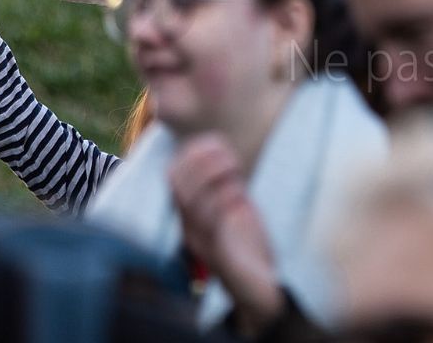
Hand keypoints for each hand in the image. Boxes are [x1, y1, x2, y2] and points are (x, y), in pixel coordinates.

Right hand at [169, 134, 284, 332]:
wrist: (258, 290)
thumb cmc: (248, 246)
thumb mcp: (235, 210)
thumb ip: (225, 186)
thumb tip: (223, 153)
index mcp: (191, 216)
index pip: (174, 176)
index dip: (192, 153)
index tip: (217, 142)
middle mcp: (191, 228)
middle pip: (179, 184)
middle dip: (202, 161)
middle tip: (229, 157)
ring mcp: (204, 241)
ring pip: (193, 200)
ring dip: (215, 176)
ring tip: (235, 171)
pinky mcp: (220, 252)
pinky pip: (215, 221)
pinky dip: (226, 200)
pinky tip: (240, 196)